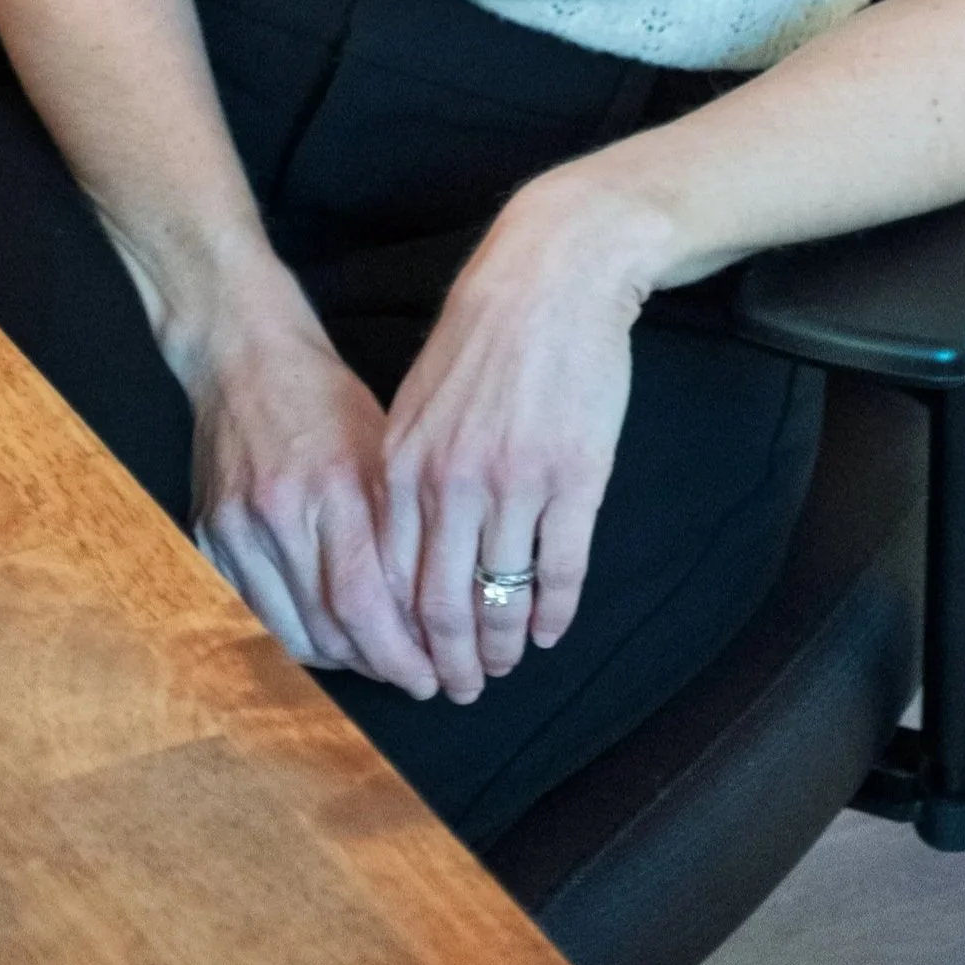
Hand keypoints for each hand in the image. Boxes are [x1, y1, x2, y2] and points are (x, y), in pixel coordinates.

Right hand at [189, 302, 438, 696]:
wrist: (241, 356)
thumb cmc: (323, 396)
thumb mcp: (381, 445)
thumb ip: (401, 526)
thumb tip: (432, 611)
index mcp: (330, 484)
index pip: (364, 600)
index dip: (399, 653)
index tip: (432, 676)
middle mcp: (276, 512)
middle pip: (327, 626)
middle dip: (377, 665)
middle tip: (416, 678)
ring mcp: (233, 528)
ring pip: (286, 631)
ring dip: (337, 660)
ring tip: (375, 662)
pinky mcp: (206, 536)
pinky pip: (249, 613)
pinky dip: (291, 636)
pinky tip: (326, 637)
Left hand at [380, 174, 668, 702]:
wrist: (554, 274)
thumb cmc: (486, 333)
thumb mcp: (420, 399)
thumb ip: (407, 473)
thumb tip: (398, 548)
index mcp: (404, 462)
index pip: (389, 576)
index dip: (400, 633)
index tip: (409, 662)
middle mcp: (451, 482)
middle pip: (441, 603)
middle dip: (449, 660)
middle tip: (459, 690)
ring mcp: (515, 485)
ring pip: (501, 597)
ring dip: (503, 645)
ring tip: (505, 666)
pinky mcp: (575, 479)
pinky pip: (560, 571)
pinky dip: (553, 612)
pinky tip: (550, 631)